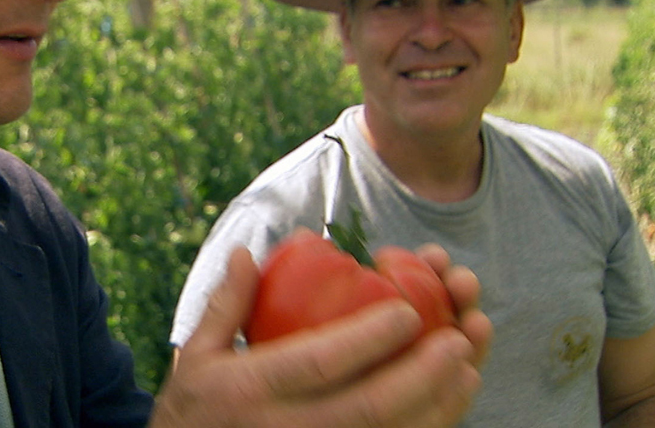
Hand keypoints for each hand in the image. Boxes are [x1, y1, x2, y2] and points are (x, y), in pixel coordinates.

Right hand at [151, 246, 489, 427]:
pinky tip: (448, 406)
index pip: (320, 363)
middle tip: (458, 339)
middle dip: (421, 374)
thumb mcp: (198, 356)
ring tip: (467, 367)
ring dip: (437, 406)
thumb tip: (245, 253)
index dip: (368, 339)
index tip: (406, 311)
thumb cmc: (195, 409)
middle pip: (368, 407)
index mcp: (253, 388)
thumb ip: (225, 305)